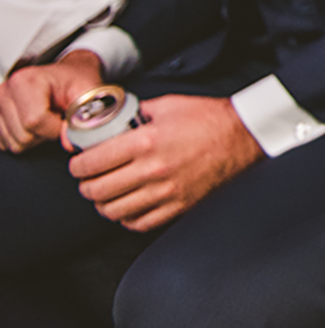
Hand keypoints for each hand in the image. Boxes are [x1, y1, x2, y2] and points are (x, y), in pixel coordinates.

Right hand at [0, 49, 103, 152]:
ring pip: (14, 144)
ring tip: (47, 117)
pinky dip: (24, 139)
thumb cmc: (77, 81)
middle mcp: (4, 91)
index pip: (35, 121)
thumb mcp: (89, 91)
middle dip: (47, 133)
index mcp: (25, 80)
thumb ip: (83, 117)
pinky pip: (6, 144)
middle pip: (23, 136)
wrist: (67, 74)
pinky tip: (35, 122)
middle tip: (57, 115)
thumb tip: (69, 143)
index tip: (67, 117)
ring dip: (36, 137)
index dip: (56, 127)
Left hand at [69, 94, 262, 230]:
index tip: (79, 163)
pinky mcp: (179, 205)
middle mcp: (153, 170)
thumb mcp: (168, 104)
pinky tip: (127, 205)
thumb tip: (112, 119)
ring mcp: (166, 191)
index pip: (92, 162)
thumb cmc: (210, 119)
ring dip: (103, 203)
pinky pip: (139, 223)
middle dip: (86, 185)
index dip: (77, 165)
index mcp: (147, 142)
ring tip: (105, 194)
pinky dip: (126, 218)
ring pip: (114, 210)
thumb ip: (136, 113)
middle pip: (97, 190)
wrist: (244, 136)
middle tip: (88, 178)